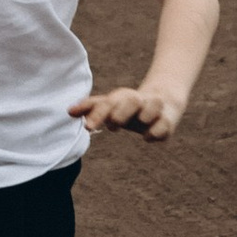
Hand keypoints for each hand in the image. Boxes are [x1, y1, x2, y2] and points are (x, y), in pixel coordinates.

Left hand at [71, 81, 186, 140]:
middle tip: (112, 125)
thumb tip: (68, 111)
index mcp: (121, 98)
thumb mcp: (111, 106)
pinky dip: (156, 132)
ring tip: (138, 121)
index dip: (96, 113)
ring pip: (151, 106)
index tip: (87, 127)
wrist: (165, 99)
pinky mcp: (168, 120)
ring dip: (144, 114)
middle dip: (121, 112)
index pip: (106, 103)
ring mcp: (154, 109)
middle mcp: (137, 101)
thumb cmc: (130, 108)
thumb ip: (91, 108)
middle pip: (130, 100)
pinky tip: (147, 137)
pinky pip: (164, 125)